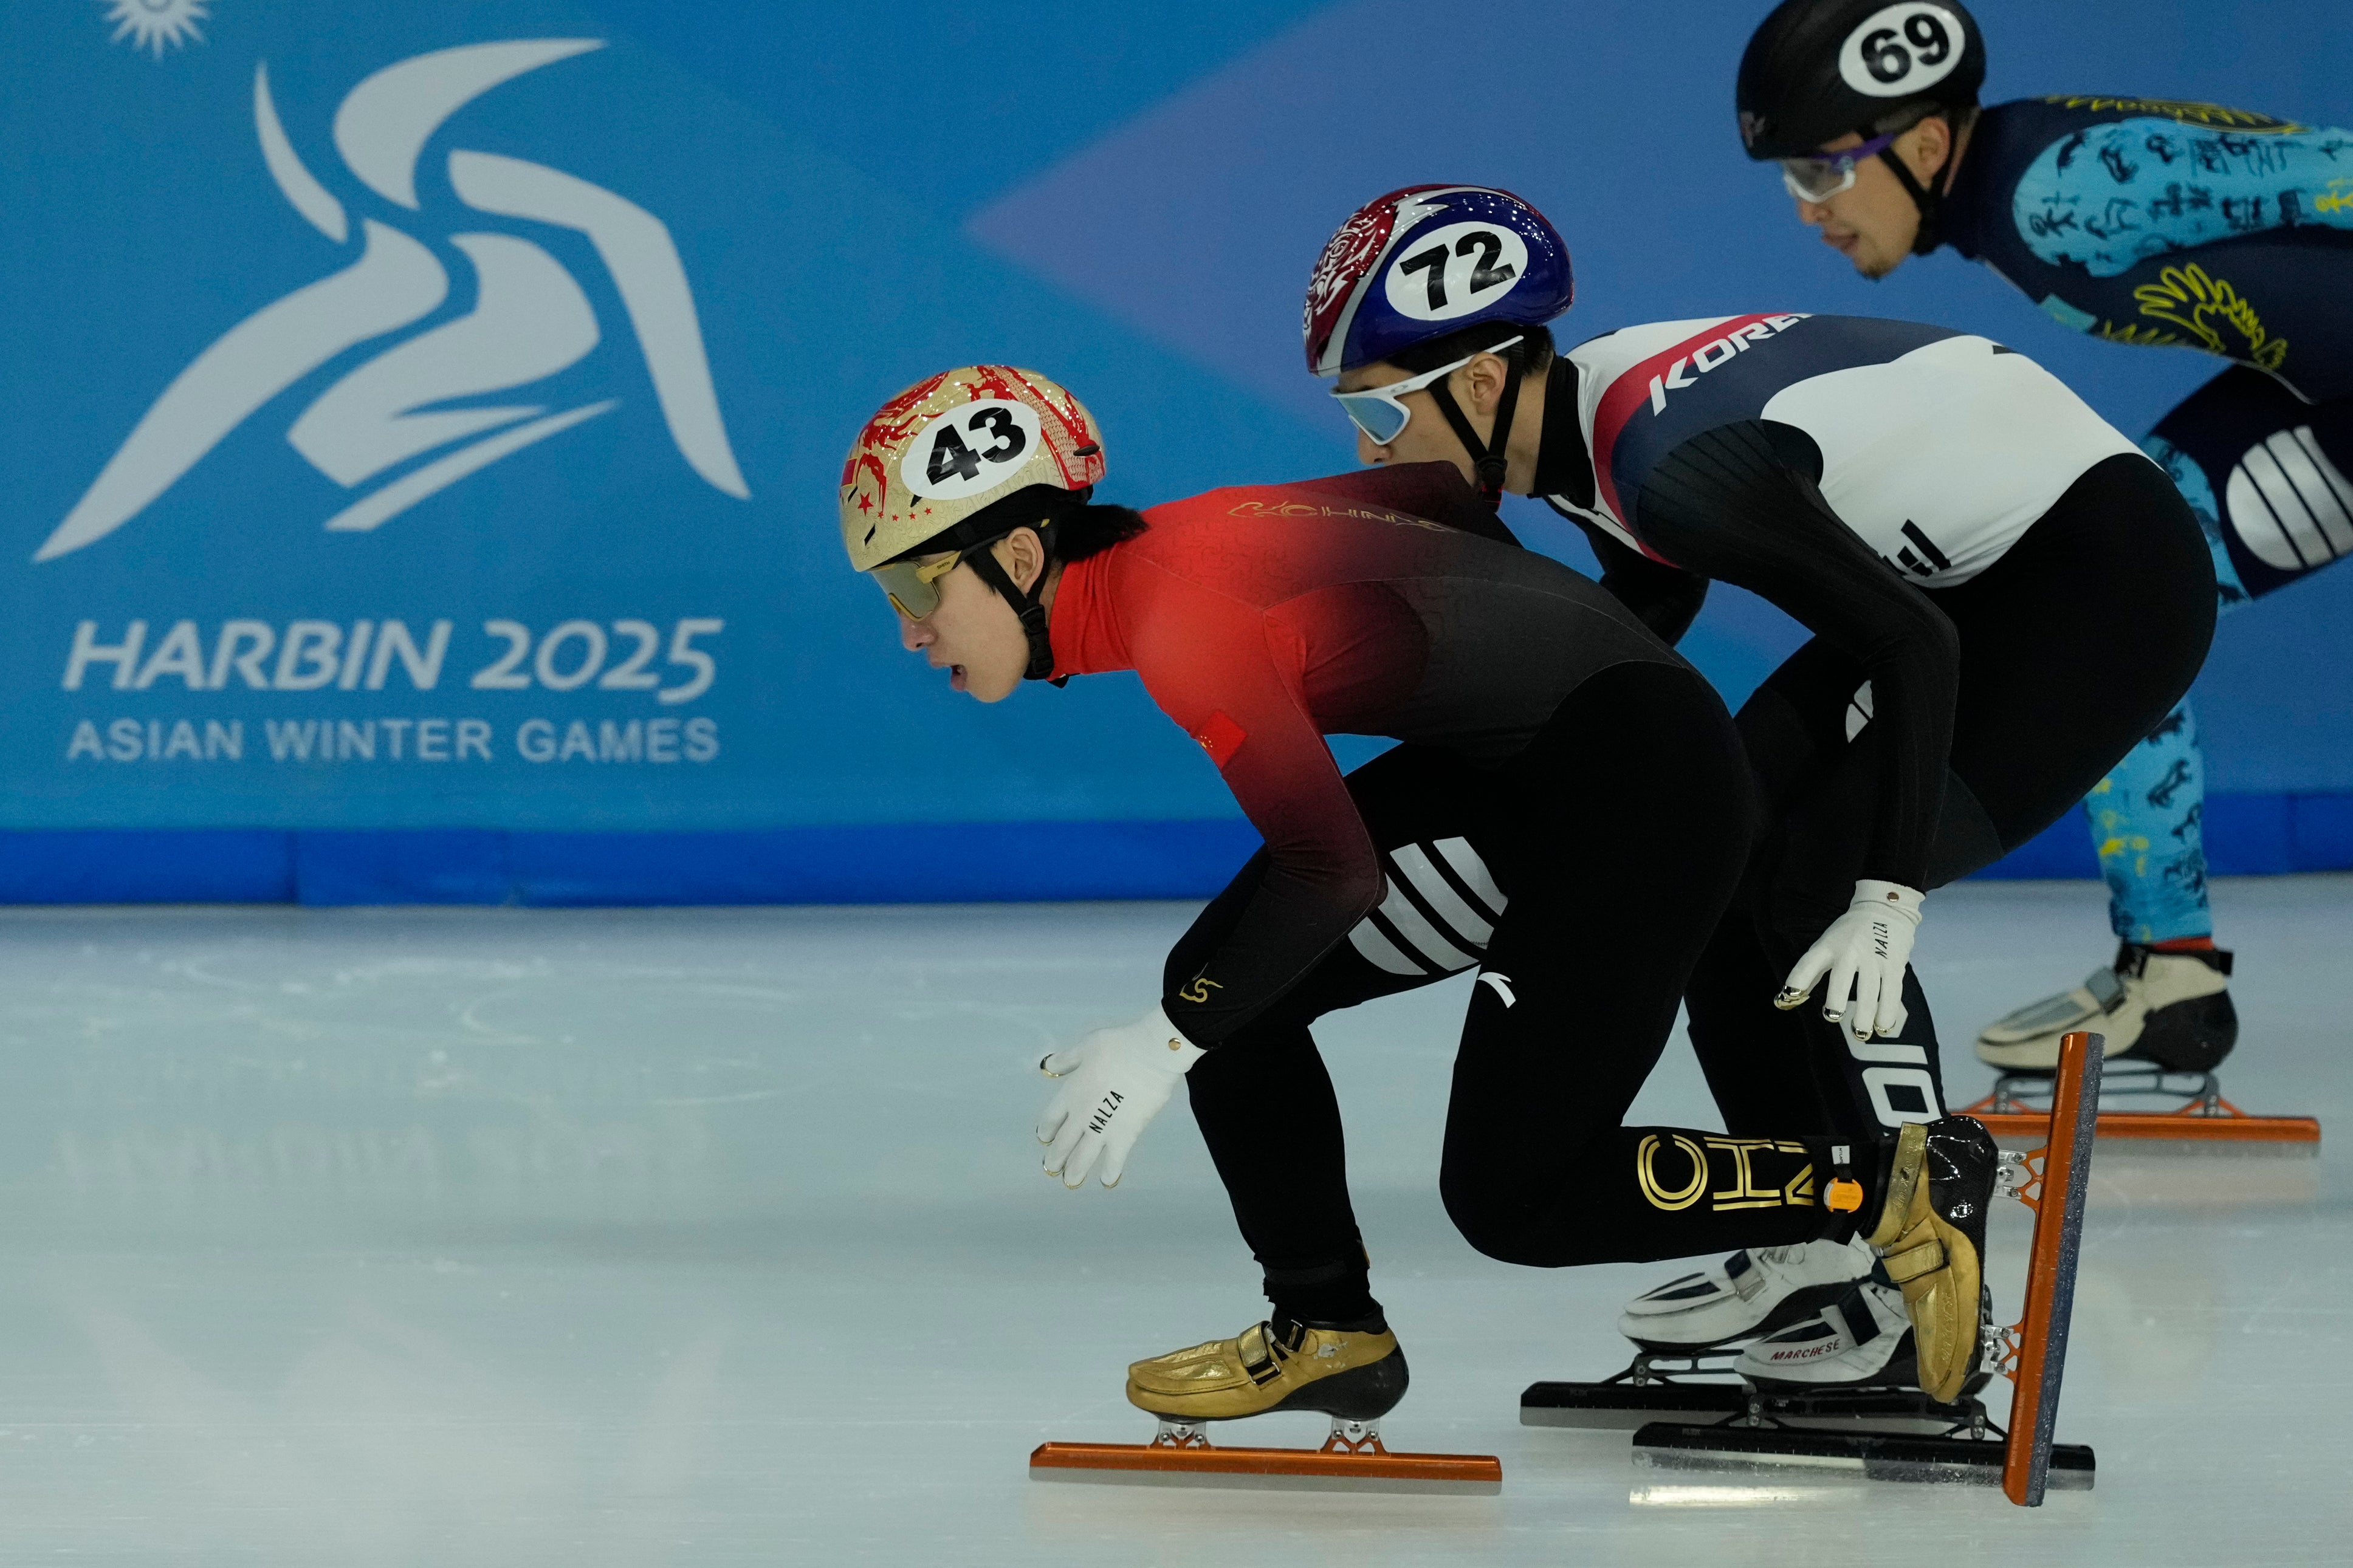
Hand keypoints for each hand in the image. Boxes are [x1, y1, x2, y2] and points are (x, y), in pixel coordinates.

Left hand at [1036, 1005, 1204, 1188]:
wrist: (1149, 1055)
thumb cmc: (1118, 1046)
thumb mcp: (1086, 1046)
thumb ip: (1066, 1060)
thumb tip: (1047, 1067)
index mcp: (1070, 1093)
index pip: (1051, 1119)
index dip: (1046, 1131)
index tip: (1044, 1139)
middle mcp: (1081, 1116)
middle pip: (1063, 1143)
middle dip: (1055, 1158)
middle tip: (1051, 1169)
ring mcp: (1102, 1129)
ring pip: (1082, 1157)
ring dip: (1074, 1171)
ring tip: (1070, 1182)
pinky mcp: (1125, 1136)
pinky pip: (1115, 1159)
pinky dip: (1110, 1172)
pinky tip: (1107, 1181)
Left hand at [1775, 880, 1922, 1041]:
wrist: (1885, 907)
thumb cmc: (1848, 934)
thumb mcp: (1825, 945)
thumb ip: (1809, 973)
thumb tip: (1787, 999)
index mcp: (1828, 946)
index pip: (1808, 963)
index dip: (1797, 980)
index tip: (1789, 996)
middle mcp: (1849, 951)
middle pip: (1841, 979)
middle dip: (1836, 1000)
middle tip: (1832, 1016)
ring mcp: (1874, 958)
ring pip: (1870, 991)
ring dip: (1865, 1015)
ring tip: (1860, 1033)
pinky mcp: (1895, 965)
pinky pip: (1892, 992)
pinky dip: (1888, 1012)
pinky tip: (1883, 1027)